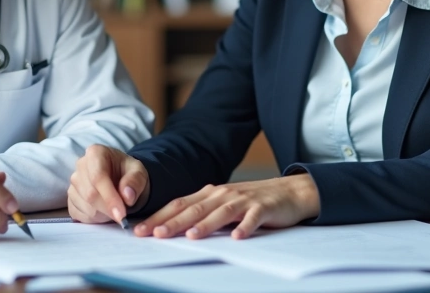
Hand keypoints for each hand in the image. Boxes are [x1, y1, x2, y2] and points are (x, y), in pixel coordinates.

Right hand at [68, 144, 149, 224]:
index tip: (121, 214)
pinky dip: (94, 219)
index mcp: (96, 153)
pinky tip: (103, 212)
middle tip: (123, 214)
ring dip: (102, 214)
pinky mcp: (70, 198)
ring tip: (114, 208)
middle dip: (108, 209)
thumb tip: (127, 196)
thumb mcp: (139, 173)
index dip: (110, 198)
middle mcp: (80, 165)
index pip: (98, 177)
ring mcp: (74, 182)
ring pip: (85, 206)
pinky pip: (78, 214)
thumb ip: (135, 182)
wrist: (122, 180)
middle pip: (90, 194)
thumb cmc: (129, 174)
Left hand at [134, 174, 318, 239]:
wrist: (289, 192)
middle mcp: (223, 194)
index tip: (140, 230)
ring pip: (221, 213)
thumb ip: (202, 213)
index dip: (159, 217)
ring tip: (191, 236)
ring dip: (206, 224)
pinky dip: (245, 227)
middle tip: (155, 235)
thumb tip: (172, 228)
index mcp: (209, 194)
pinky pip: (253, 218)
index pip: (179, 205)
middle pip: (195, 208)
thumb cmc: (251, 201)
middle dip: (173, 222)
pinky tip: (237, 237)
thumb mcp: (223, 204)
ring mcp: (243, 200)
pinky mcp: (263, 208)